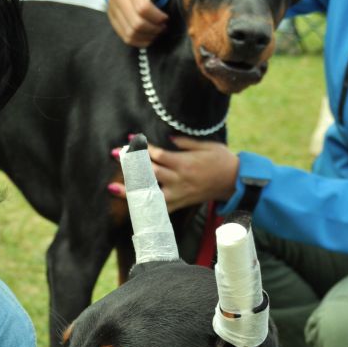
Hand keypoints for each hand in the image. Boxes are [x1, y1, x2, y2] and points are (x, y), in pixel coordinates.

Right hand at [107, 0, 170, 46]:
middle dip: (153, 29)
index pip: (143, 8)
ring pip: (130, 33)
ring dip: (147, 36)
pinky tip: (148, 36)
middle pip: (136, 23)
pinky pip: (125, 37)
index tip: (166, 18)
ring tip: (156, 31)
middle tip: (163, 27)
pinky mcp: (112, 17)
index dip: (157, 18)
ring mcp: (112, 6)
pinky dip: (139, 41)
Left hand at [109, 136, 238, 212]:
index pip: (158, 155)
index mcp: (184, 163)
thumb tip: (167, 137)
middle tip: (115, 155)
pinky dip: (146, 208)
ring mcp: (179, 194)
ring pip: (150, 194)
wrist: (234, 182)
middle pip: (150, 173)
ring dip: (130, 191)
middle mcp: (179, 180)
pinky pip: (160, 209)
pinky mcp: (181, 203)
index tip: (130, 140)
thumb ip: (185, 142)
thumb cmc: (221, 160)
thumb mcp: (206, 144)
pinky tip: (131, 207)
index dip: (142, 147)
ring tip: (113, 188)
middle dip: (131, 164)